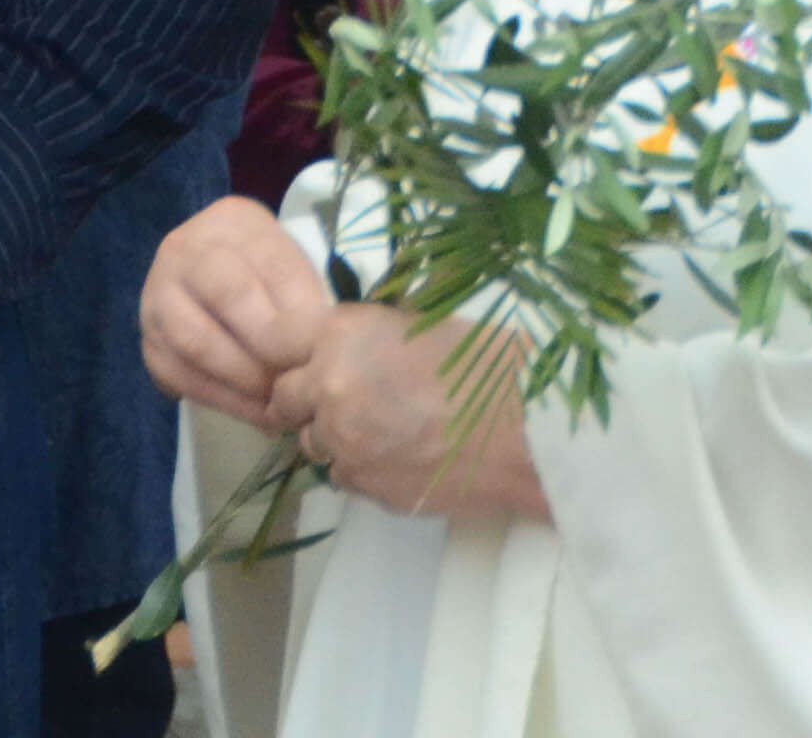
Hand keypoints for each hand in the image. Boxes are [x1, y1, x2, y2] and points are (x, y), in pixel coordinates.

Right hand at [145, 196, 338, 430]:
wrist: (210, 280)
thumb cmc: (266, 275)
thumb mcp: (289, 266)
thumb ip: (304, 296)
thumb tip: (322, 346)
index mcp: (232, 221)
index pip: (272, 264)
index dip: (298, 311)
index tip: (320, 349)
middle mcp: (184, 250)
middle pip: (229, 296)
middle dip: (268, 344)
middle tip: (299, 379)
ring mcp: (157, 295)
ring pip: (197, 342)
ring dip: (244, 379)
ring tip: (280, 403)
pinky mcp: (149, 341)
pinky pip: (180, 376)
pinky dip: (222, 399)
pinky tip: (255, 413)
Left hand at [271, 305, 551, 524]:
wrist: (533, 433)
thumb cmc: (496, 362)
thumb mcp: (428, 323)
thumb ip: (374, 335)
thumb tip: (353, 347)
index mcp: (345, 334)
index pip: (278, 337)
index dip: (289, 347)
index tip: (303, 354)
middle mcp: (330, 389)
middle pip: (284, 398)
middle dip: (303, 398)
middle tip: (342, 395)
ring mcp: (343, 445)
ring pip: (311, 443)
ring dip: (333, 435)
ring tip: (384, 427)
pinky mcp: (364, 488)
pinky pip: (343, 475)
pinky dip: (361, 466)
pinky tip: (403, 455)